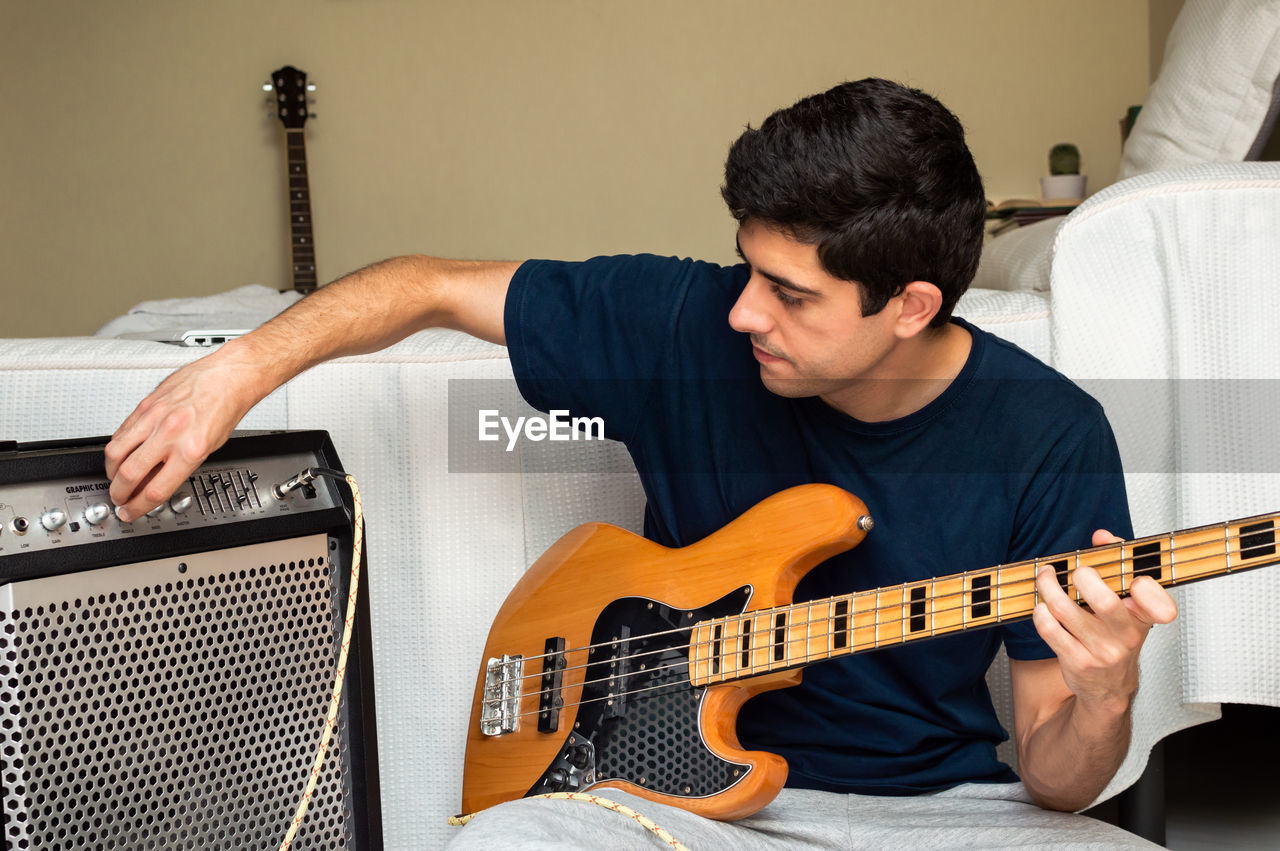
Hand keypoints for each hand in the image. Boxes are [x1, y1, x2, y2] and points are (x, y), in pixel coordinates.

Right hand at [105, 343, 266, 520]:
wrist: (229, 375)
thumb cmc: (226, 408)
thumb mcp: (211, 447)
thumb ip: (181, 466)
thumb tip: (156, 482)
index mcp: (191, 450)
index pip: (155, 490)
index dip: (137, 507)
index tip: (130, 512)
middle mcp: (170, 434)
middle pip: (129, 474)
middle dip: (118, 493)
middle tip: (118, 498)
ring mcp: (154, 417)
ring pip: (115, 452)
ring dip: (111, 471)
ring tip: (116, 477)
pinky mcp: (144, 404)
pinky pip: (120, 431)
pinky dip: (117, 446)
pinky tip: (121, 453)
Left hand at [1030, 529, 1178, 713]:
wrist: (1108, 685)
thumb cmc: (1115, 636)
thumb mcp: (1126, 604)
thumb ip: (1116, 563)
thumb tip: (1102, 536)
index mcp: (1143, 618)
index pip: (1160, 606)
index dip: (1149, 591)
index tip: (1136, 581)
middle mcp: (1126, 636)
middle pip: (1104, 601)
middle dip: (1083, 576)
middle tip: (1076, 571)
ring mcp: (1102, 651)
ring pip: (1066, 610)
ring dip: (1048, 586)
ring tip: (1046, 577)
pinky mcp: (1077, 661)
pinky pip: (1049, 629)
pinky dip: (1040, 611)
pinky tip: (1043, 606)